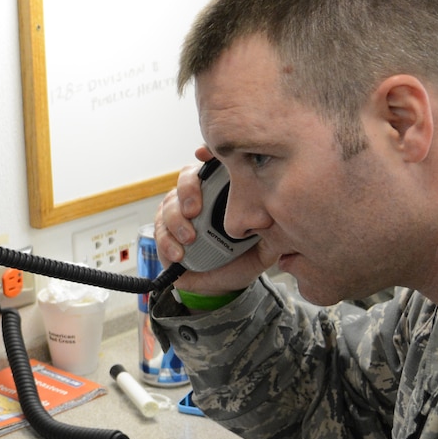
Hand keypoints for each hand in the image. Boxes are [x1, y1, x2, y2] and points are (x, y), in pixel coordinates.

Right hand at [155, 147, 270, 295]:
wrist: (223, 283)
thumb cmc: (242, 257)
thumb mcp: (265, 245)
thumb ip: (273, 231)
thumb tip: (278, 217)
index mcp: (222, 191)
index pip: (213, 165)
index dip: (207, 155)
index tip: (204, 155)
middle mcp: (198, 196)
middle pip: (186, 177)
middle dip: (188, 190)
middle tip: (194, 210)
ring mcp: (178, 212)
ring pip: (169, 203)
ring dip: (177, 221)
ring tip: (189, 238)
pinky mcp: (165, 232)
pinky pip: (159, 230)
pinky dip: (167, 241)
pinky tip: (179, 253)